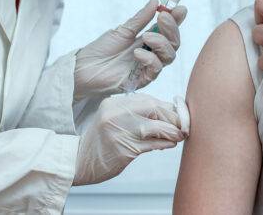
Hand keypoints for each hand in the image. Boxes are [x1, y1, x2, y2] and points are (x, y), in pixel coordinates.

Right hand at [73, 94, 187, 185]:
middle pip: (154, 109)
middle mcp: (115, 114)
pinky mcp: (123, 150)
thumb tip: (171, 113)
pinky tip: (170, 144)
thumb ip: (137, 113)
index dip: (169, 107)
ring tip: (179, 135)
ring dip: (172, 132)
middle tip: (183, 126)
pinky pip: (151, 144)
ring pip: (155, 127)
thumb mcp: (114, 119)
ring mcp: (118, 132)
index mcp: (114, 103)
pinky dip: (165, 143)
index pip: (149, 100)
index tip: (179, 115)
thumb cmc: (102, 140)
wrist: (78, 161)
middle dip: (173, 117)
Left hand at [74, 0, 186, 100]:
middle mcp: (151, 53)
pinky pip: (156, 69)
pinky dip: (150, 58)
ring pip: (169, 55)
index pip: (168, 29)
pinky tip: (137, 52)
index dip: (177, 19)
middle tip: (163, 17)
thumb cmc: (102, 50)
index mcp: (148, 39)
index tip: (180, 8)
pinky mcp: (142, 80)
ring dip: (161, 42)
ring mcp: (148, 66)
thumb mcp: (123, 30)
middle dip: (172, 28)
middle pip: (174, 42)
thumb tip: (155, 0)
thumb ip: (141, 18)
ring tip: (146, 36)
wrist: (84, 68)